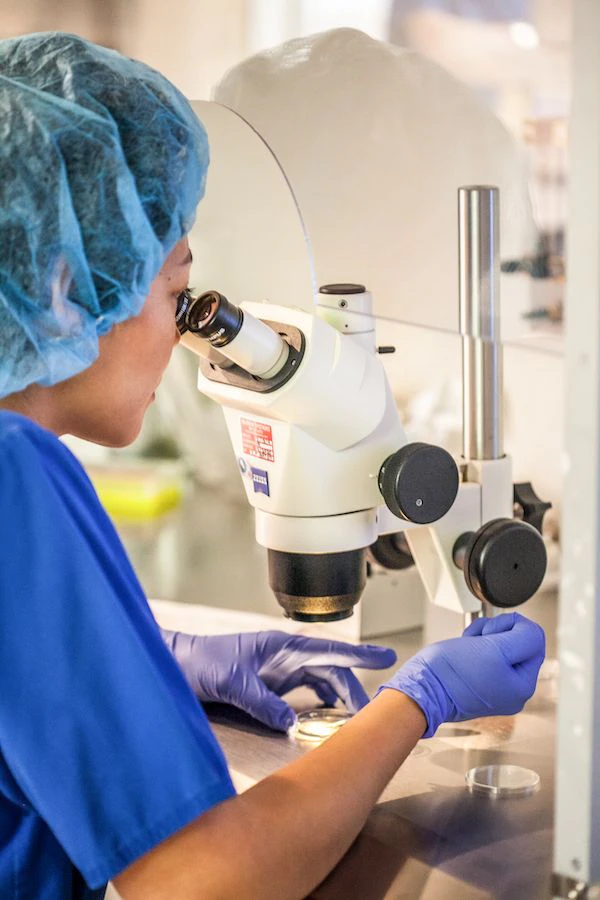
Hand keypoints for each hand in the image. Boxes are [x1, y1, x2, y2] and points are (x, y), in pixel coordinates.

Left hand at [161, 629, 396, 731]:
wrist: (176, 667)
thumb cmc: (200, 662)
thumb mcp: (231, 681)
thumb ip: (262, 701)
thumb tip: (291, 723)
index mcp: (280, 646)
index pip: (327, 649)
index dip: (358, 653)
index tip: (386, 657)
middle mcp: (284, 657)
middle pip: (330, 670)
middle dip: (352, 689)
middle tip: (369, 712)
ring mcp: (278, 672)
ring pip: (319, 684)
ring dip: (337, 699)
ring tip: (353, 720)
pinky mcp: (270, 688)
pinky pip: (303, 696)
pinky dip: (318, 706)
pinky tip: (324, 719)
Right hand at [379, 613, 544, 737]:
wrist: (421, 688)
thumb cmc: (452, 672)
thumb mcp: (496, 648)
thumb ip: (525, 636)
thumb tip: (533, 630)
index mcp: (523, 686)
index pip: (534, 640)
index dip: (512, 626)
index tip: (491, 631)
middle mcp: (513, 691)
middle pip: (517, 643)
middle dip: (495, 633)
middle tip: (478, 639)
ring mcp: (495, 688)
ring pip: (500, 646)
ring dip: (483, 638)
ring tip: (467, 646)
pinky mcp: (480, 683)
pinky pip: (487, 656)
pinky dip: (475, 647)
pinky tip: (463, 651)